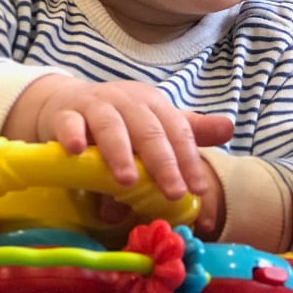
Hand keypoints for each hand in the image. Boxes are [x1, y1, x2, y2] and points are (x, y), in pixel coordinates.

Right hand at [3, 74, 233, 201]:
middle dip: (162, 161)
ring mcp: (93, 105)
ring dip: (120, 152)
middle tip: (172, 192)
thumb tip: (229, 128)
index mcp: (152, 104)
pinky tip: (76, 151)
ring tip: (127, 181)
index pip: (176, 130)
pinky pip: (68, 123)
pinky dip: (72, 135)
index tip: (197, 190)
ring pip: (110, 126)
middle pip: (148, 129)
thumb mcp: (153, 122)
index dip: (188, 160)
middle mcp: (126, 101)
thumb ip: (188, 131)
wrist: (65, 103)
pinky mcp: (63, 114)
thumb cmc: (116, 119)